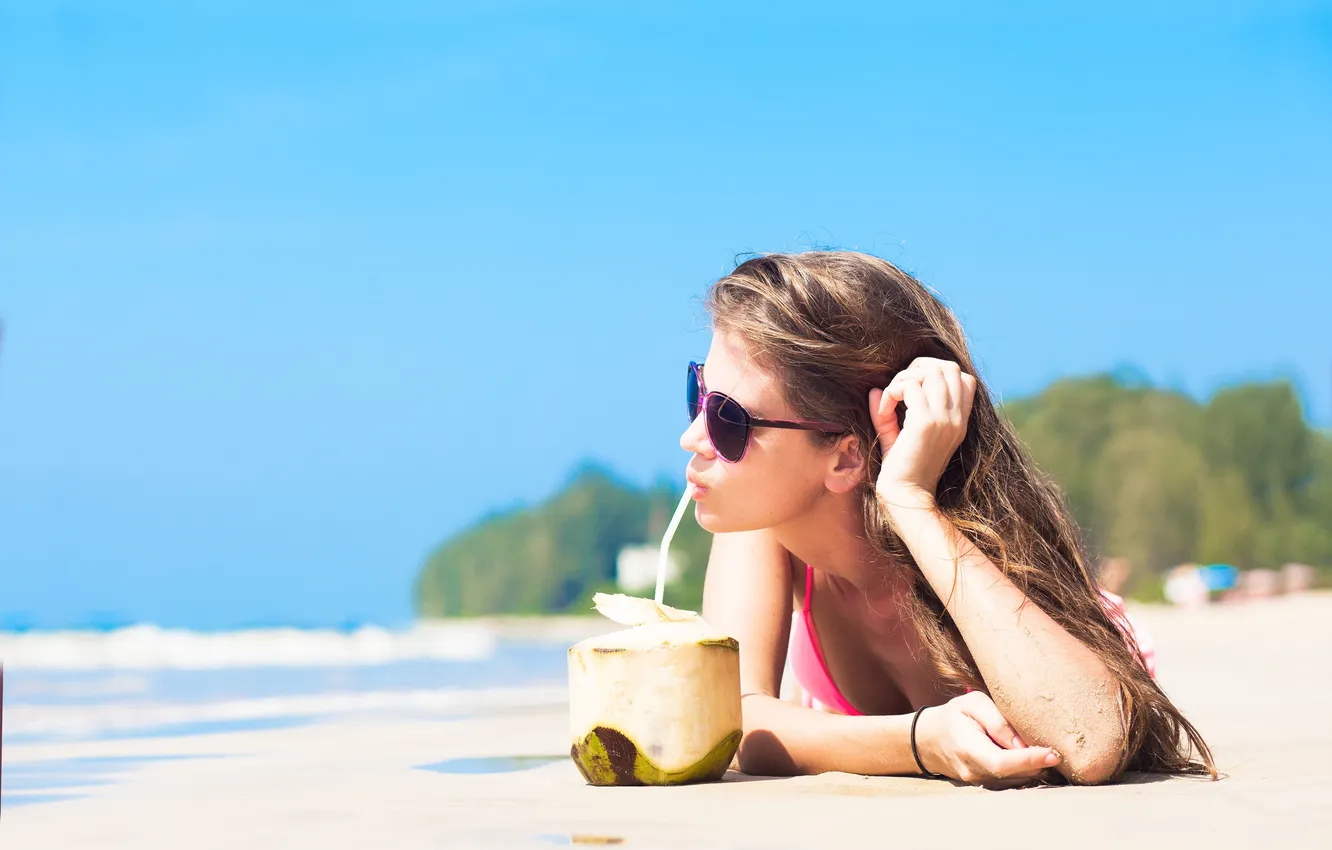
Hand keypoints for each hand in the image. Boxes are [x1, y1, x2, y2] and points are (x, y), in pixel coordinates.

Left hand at [869, 357, 975, 509]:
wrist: (906, 498)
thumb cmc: (901, 472)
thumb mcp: (898, 437)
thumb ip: (888, 413)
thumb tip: (873, 389)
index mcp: (958, 422)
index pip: (964, 378)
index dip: (936, 372)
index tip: (911, 389)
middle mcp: (956, 418)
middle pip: (948, 367)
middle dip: (919, 368)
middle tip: (898, 388)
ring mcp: (944, 419)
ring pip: (930, 371)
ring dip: (903, 378)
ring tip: (890, 400)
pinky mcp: (926, 423)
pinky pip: (909, 386)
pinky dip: (892, 391)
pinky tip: (884, 410)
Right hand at [915, 692, 1060, 788]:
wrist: (930, 740)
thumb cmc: (954, 717)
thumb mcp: (972, 704)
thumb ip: (996, 720)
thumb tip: (1022, 743)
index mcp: (966, 746)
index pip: (1001, 762)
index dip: (1029, 760)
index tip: (1053, 754)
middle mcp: (972, 770)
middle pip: (1014, 774)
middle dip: (1039, 764)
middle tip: (1059, 749)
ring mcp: (978, 782)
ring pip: (1016, 781)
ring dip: (1034, 769)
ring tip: (1044, 752)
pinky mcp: (986, 786)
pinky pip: (1012, 782)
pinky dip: (1026, 772)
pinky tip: (1032, 759)